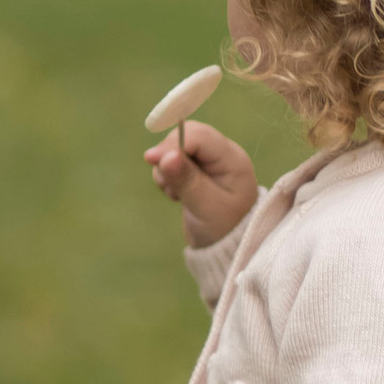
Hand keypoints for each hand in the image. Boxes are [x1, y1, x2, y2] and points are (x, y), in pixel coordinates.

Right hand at [147, 117, 258, 249]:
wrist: (224, 247)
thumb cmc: (223, 228)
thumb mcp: (206, 207)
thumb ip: (187, 180)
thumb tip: (165, 156)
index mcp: (232, 159)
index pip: (200, 136)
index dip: (174, 144)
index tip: (151, 159)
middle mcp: (222, 154)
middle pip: (187, 136)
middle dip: (169, 155)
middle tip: (165, 184)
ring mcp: (209, 161)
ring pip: (177, 147)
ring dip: (167, 168)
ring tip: (176, 194)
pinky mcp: (196, 169)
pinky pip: (174, 160)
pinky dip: (168, 175)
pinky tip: (176, 194)